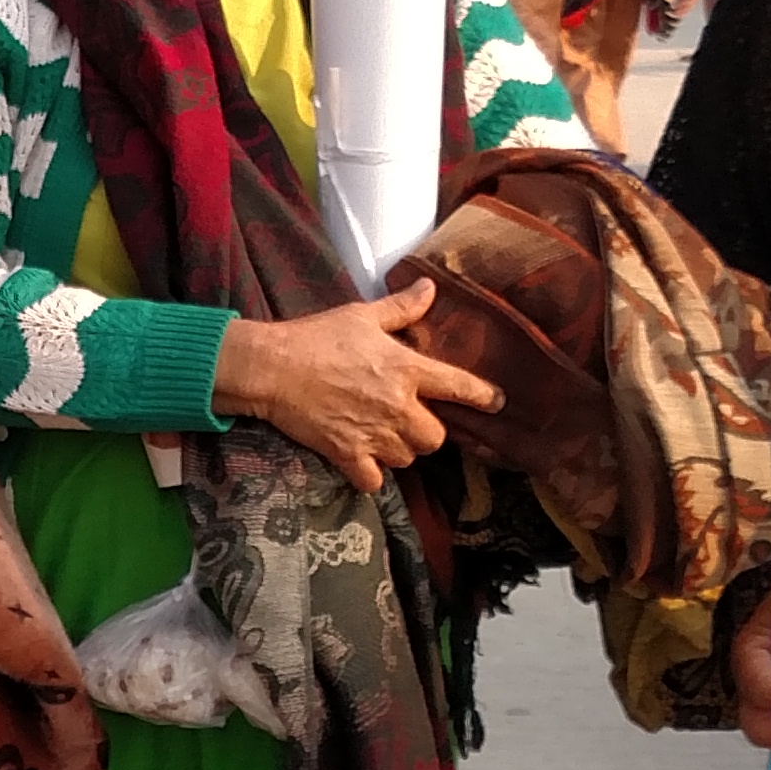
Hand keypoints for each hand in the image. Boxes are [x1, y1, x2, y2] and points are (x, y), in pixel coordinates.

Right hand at [214, 283, 503, 489]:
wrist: (272, 367)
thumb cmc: (317, 337)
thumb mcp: (361, 316)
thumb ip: (401, 308)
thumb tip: (430, 288)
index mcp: (407, 369)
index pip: (460, 387)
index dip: (483, 397)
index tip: (497, 403)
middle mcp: (398, 406)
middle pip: (435, 438)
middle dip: (426, 433)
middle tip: (408, 421)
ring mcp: (374, 434)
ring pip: (406, 459)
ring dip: (398, 451)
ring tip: (381, 437)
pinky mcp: (347, 454)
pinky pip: (373, 481)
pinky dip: (369, 476)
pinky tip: (361, 462)